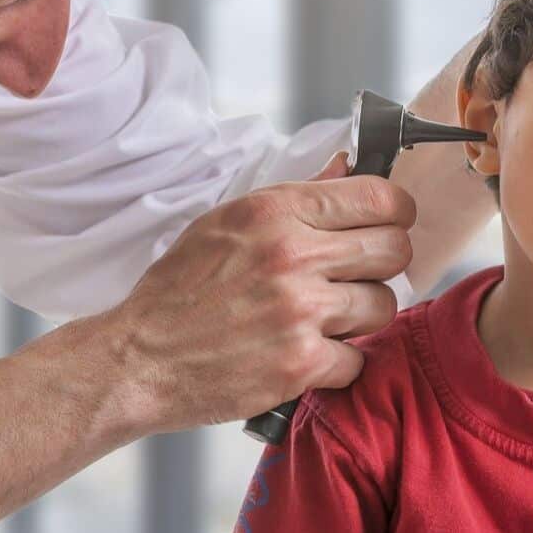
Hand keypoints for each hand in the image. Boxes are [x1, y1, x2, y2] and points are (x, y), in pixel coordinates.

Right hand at [110, 152, 415, 431]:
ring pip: (383, 306)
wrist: (138, 359)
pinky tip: (306, 356)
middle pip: (394, 250)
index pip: (379, 197)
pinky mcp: (301, 365)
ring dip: (360, 317)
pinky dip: (337, 364)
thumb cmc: (180, 291)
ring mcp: (300, 311)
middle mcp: (292, 254)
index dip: (394, 214)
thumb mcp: (227, 223)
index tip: (387, 227)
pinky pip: (358, 360)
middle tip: (357, 278)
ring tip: (324, 320)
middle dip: (382, 266)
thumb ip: (296, 198)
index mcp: (275, 211)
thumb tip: (347, 167)